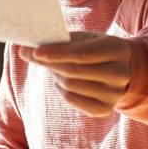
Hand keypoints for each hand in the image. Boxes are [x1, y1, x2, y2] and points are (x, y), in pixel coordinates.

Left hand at [17, 31, 132, 116]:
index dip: (57, 53)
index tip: (35, 51)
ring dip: (55, 74)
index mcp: (118, 49)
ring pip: (70, 85)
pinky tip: (64, 81)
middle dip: (49, 62)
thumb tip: (27, 50)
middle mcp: (120, 74)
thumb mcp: (85, 38)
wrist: (120, 70)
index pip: (82, 54)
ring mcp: (114, 94)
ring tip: (54, 66)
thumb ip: (62, 41)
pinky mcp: (105, 109)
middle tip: (29, 54)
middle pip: (73, 71)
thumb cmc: (95, 48)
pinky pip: (71, 99)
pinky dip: (61, 89)